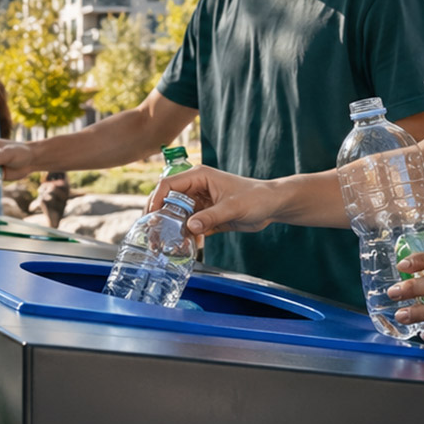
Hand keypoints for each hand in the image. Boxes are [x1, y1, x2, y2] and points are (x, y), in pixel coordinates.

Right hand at [149, 167, 284, 237]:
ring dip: (171, 228)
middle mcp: (195, 188)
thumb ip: (210, 217)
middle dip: (159, 217)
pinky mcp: (206, 215)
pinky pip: (189, 225)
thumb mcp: (233, 208)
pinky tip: (185, 246)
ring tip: (163, 245)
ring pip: (176, 214)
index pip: (168, 185)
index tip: (151, 218)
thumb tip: (189, 227)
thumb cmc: (256, 198)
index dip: (156, 200)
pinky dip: (185, 235)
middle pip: (167, 200)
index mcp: (199, 177)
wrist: (272, 206)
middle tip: (152, 235)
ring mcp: (200, 202)